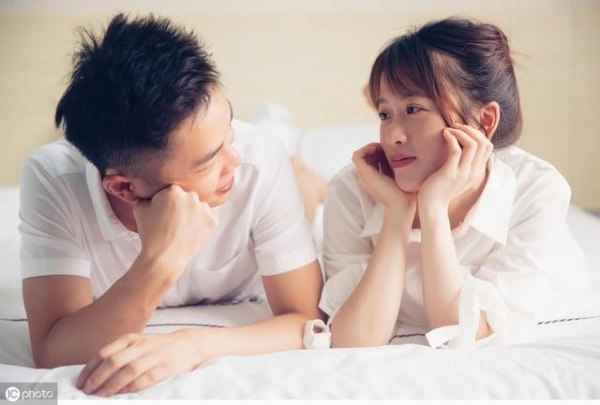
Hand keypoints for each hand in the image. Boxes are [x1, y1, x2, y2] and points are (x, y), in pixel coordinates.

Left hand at [77, 330, 202, 395]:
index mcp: (131, 338)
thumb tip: (93, 373)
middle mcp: (141, 345)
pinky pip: (146, 378)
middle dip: (97, 378)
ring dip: (112, 385)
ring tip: (101, 395)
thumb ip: (119, 354)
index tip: (80, 383)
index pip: (104, 353)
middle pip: (114, 361)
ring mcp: (154, 355)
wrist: (188, 344)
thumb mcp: (137, 344)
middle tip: (88, 391)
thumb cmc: (157, 347)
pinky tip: (123, 393)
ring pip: (128, 370)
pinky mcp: (166, 367)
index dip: (90, 369)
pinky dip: (132, 387)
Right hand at [134, 185, 218, 271]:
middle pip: (186, 198)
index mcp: (174, 190)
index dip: (165, 203)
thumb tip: (150, 193)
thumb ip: (147, 196)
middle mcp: (191, 196)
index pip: (171, 191)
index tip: (162, 213)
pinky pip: (208, 218)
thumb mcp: (140, 209)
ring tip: (181, 229)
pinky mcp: (213, 221)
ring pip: (198, 207)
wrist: (164, 258)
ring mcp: (205, 209)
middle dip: (180, 207)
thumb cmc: (151, 235)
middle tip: (172, 222)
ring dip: (192, 214)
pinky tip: (191, 232)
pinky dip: (202, 224)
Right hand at [353, 143, 414, 211]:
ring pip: (360, 155)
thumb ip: (392, 166)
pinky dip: (366, 148)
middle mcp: (365, 178)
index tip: (389, 151)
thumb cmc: (404, 191)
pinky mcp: (365, 173)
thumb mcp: (397, 175)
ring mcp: (363, 176)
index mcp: (371, 180)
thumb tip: (396, 153)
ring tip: (382, 147)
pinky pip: (357, 156)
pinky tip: (377, 148)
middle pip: (364, 157)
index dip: (377, 152)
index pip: (369, 160)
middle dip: (374, 149)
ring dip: (370, 147)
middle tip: (386, 148)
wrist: (402, 203)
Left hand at [418, 123, 492, 208]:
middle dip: (470, 129)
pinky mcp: (450, 173)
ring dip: (461, 132)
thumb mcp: (457, 176)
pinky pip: (456, 150)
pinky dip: (451, 138)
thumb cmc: (440, 189)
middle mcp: (473, 172)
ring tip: (449, 129)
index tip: (463, 130)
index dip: (477, 134)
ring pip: (472, 144)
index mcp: (476, 172)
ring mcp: (463, 173)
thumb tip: (461, 147)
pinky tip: (444, 134)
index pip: (488, 147)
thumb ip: (463, 164)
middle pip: (484, 143)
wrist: (432, 207)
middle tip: (456, 126)